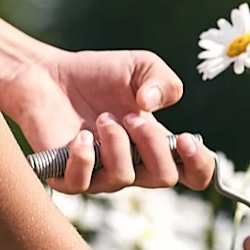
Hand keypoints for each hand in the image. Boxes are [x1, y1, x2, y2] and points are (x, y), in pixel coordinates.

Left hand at [0, 46, 215, 194]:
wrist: (49, 74)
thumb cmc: (98, 75)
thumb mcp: (141, 66)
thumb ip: (163, 81)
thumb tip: (151, 105)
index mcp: (157, 145)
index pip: (194, 175)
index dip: (200, 165)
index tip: (187, 138)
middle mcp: (134, 166)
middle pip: (164, 178)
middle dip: (152, 144)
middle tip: (131, 116)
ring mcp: (101, 175)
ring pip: (124, 178)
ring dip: (116, 143)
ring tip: (101, 118)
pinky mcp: (67, 176)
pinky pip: (83, 183)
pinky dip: (85, 157)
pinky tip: (81, 135)